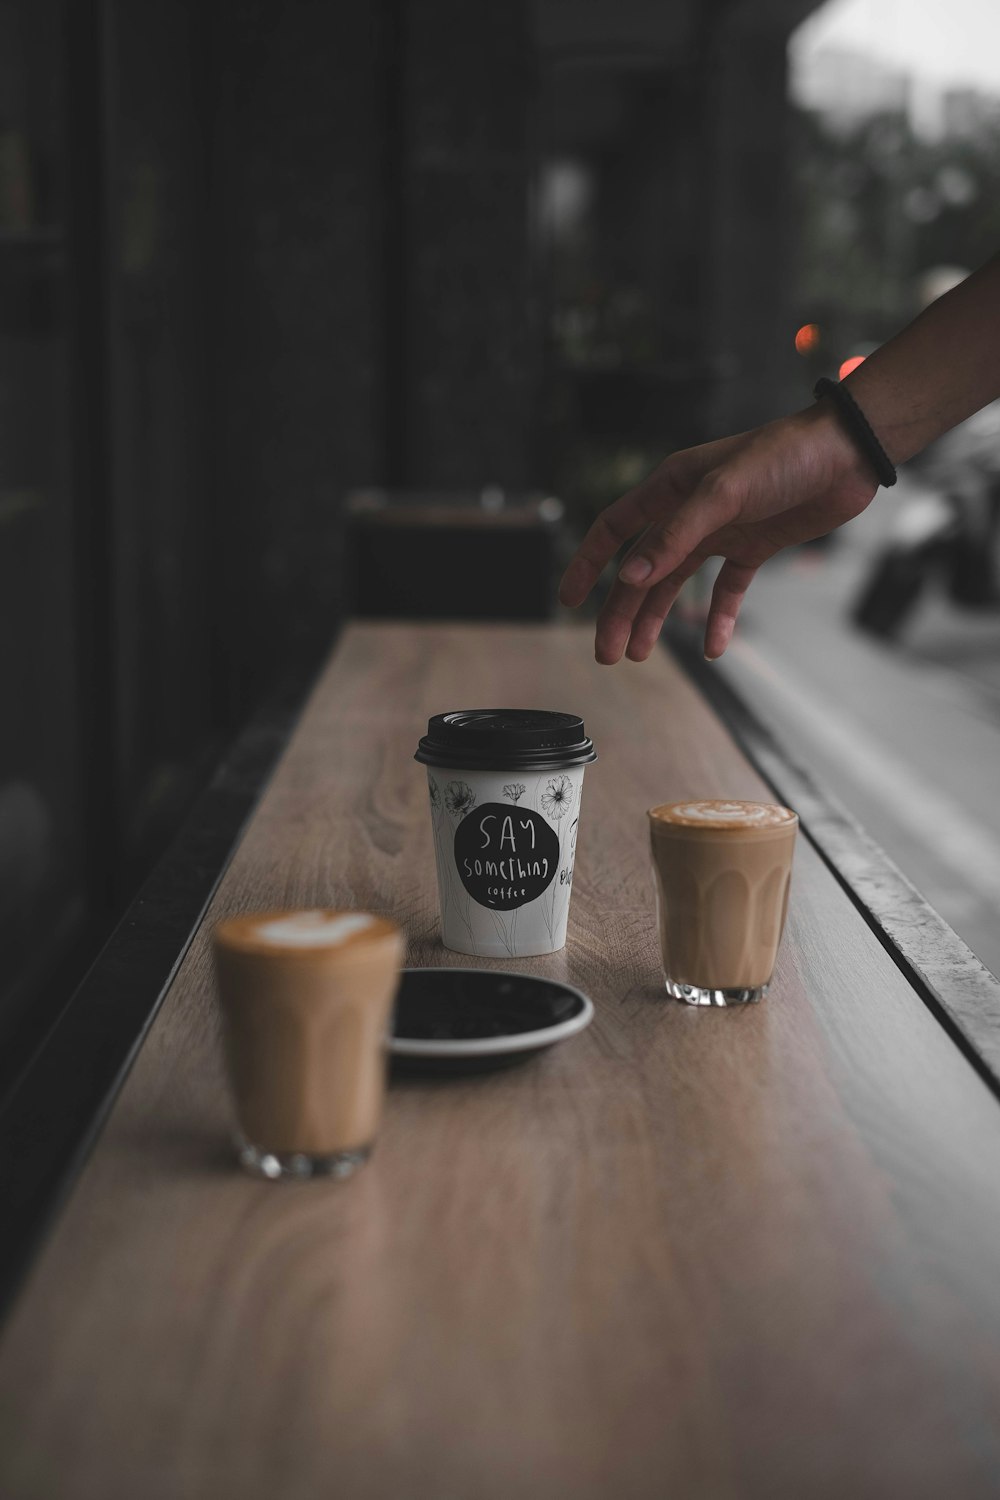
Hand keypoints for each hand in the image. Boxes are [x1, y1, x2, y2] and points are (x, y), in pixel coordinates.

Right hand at [557, 402, 878, 662]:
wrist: (847, 453)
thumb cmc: (785, 456)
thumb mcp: (725, 492)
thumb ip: (677, 535)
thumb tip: (632, 576)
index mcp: (670, 488)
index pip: (614, 530)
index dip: (589, 565)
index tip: (570, 601)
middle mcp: (689, 511)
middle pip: (642, 569)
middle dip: (621, 611)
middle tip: (608, 654)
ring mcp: (721, 531)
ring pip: (676, 583)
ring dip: (658, 619)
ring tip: (640, 654)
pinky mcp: (754, 546)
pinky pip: (727, 588)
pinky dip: (719, 616)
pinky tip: (714, 647)